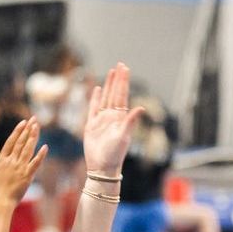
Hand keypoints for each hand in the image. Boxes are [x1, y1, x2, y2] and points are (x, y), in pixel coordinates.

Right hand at [0, 118, 45, 204]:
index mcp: (2, 160)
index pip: (11, 141)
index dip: (17, 131)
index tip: (23, 122)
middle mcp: (11, 162)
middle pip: (21, 142)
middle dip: (27, 130)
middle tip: (34, 119)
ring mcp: (19, 169)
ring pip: (27, 150)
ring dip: (33, 137)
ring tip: (38, 127)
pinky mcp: (27, 177)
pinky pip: (35, 164)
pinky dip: (40, 155)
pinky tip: (45, 147)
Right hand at [81, 63, 146, 177]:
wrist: (101, 167)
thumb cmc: (114, 154)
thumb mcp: (124, 136)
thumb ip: (131, 121)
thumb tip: (141, 107)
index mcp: (120, 117)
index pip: (122, 95)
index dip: (123, 81)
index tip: (125, 68)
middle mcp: (112, 116)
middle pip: (115, 93)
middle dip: (118, 79)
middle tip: (120, 64)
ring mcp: (102, 120)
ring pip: (105, 98)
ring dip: (109, 85)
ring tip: (111, 72)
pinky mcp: (91, 125)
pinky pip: (93, 108)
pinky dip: (96, 98)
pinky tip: (98, 89)